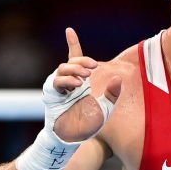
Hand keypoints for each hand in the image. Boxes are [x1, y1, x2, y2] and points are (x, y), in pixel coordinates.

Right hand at [46, 27, 121, 142]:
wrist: (75, 139)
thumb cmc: (90, 124)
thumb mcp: (107, 107)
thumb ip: (113, 94)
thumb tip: (118, 78)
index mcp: (81, 81)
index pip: (75, 58)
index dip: (72, 44)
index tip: (69, 30)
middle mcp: (69, 82)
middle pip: (71, 62)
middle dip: (81, 61)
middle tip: (93, 67)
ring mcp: (60, 88)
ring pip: (62, 69)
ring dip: (74, 70)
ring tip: (84, 78)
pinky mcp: (52, 96)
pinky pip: (55, 82)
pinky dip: (65, 81)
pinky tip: (76, 85)